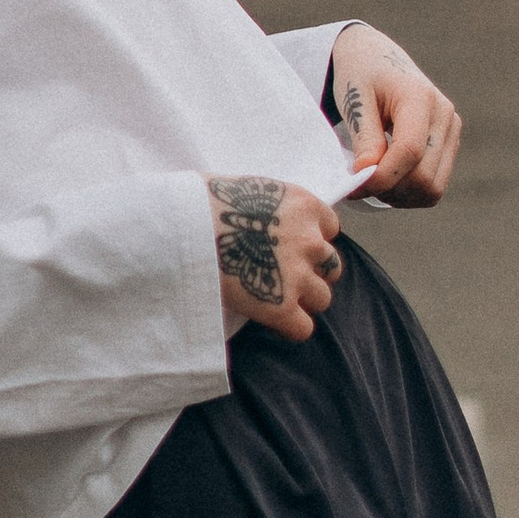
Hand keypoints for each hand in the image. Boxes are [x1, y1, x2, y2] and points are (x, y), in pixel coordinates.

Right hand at [207, 175, 342, 341]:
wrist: (187, 227)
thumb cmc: (207, 201)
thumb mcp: (252, 189)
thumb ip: (274, 208)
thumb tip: (269, 223)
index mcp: (304, 205)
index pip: (331, 228)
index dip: (312, 238)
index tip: (292, 245)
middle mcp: (310, 239)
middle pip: (331, 266)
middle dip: (312, 271)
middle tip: (285, 275)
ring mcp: (299, 275)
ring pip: (323, 298)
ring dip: (303, 299)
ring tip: (276, 298)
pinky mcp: (283, 307)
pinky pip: (303, 328)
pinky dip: (289, 327)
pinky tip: (269, 319)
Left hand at [329, 22, 460, 204]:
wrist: (375, 57)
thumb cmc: (361, 74)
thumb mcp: (354, 99)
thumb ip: (364, 138)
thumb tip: (368, 175)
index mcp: (420, 96)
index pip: (409, 150)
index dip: (383, 176)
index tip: (354, 185)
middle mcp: (444, 114)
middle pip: (424, 176)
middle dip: (389, 189)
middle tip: (359, 184)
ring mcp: (451, 130)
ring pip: (433, 187)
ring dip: (400, 195)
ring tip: (372, 180)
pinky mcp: (450, 143)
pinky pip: (435, 184)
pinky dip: (410, 192)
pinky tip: (388, 177)